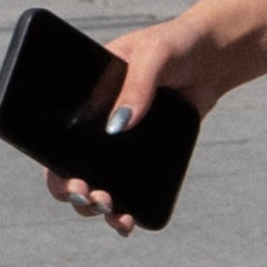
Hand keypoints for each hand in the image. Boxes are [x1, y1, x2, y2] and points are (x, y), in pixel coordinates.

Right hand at [44, 15, 215, 238]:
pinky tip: (129, 222)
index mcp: (88, 96)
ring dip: (97, 208)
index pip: (58, 136)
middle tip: (93, 197)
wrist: (211, 58)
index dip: (56, 166)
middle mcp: (99, 124)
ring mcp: (122, 144)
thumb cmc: (175, 44)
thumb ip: (137, 85)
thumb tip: (117, 128)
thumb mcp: (153, 55)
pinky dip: (124, 211)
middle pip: (73, 169)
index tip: (70, 182)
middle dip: (76, 193)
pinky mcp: (145, 157)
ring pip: (98, 185)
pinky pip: (129, 189)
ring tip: (114, 214)